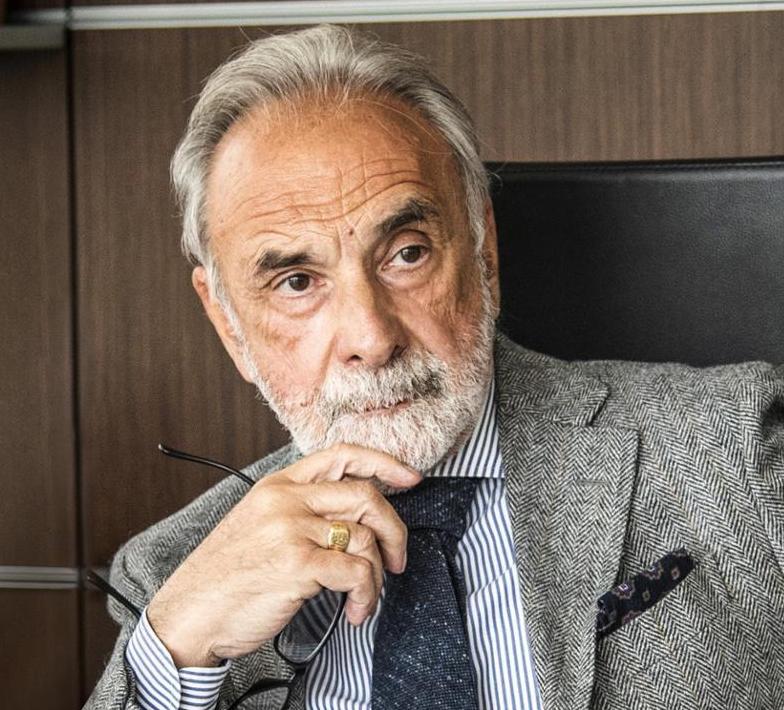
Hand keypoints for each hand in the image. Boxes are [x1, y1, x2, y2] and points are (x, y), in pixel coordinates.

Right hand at [146, 444, 420, 666]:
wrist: (189, 612)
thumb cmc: (228, 574)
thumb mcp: (260, 523)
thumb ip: (301, 509)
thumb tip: (356, 516)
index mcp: (278, 484)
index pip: (342, 455)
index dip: (383, 463)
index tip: (409, 477)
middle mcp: (286, 499)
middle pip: (365, 496)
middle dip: (394, 530)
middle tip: (396, 558)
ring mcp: (291, 529)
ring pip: (365, 538)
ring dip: (376, 576)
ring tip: (364, 597)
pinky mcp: (297, 564)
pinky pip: (356, 571)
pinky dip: (366, 595)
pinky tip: (355, 611)